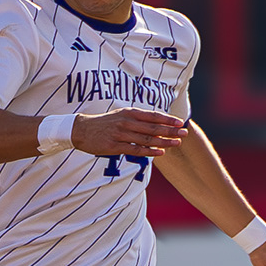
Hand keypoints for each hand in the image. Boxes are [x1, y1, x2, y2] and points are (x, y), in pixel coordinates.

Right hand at [70, 108, 190, 158]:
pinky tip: (160, 152)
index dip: (167, 119)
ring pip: (146, 139)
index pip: (152, 115)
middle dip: (170, 130)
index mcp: (129, 113)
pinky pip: (135, 149)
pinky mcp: (114, 146)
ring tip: (177, 143)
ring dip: (164, 141)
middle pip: (152, 127)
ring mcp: (120, 134)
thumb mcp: (121, 115)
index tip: (180, 122)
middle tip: (184, 133)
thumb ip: (138, 118)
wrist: (81, 130)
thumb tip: (156, 122)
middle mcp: (126, 122)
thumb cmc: (104, 123)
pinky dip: (149, 151)